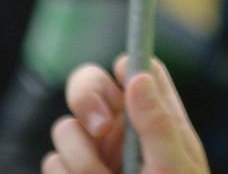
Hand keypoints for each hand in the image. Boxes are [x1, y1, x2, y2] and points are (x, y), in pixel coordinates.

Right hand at [44, 55, 208, 173]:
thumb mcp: (175, 167)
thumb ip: (157, 124)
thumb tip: (138, 77)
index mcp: (155, 118)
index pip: (139, 71)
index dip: (129, 63)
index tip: (124, 69)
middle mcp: (121, 129)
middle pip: (89, 84)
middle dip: (87, 96)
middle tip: (102, 124)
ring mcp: (92, 152)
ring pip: (65, 128)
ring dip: (83, 156)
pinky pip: (53, 163)